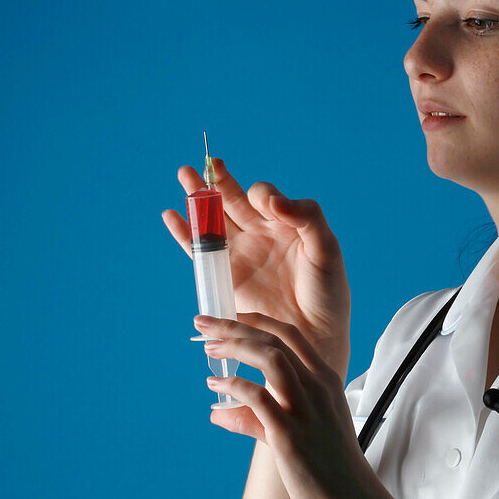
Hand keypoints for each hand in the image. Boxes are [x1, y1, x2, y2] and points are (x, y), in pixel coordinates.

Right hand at [162, 159, 350, 374]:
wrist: (315, 336)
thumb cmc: (327, 293)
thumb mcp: (326, 248)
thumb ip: (306, 216)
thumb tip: (271, 199)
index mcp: (287, 222)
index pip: (265, 196)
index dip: (260, 193)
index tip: (263, 203)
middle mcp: (261, 233)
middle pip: (233, 199)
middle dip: (218, 180)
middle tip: (205, 162)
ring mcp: (241, 253)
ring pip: (213, 219)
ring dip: (197, 198)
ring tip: (184, 174)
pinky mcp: (225, 275)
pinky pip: (199, 250)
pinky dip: (184, 232)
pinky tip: (171, 214)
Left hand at [196, 311, 381, 498]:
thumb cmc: (327, 466)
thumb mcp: (298, 429)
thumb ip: (257, 416)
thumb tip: (216, 412)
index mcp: (325, 379)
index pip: (290, 334)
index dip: (256, 321)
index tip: (229, 317)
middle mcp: (318, 387)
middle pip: (274, 339)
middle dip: (235, 325)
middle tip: (204, 322)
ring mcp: (305, 408)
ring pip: (270, 358)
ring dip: (235, 346)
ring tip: (208, 347)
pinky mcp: (290, 434)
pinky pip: (258, 398)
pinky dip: (234, 385)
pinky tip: (216, 385)